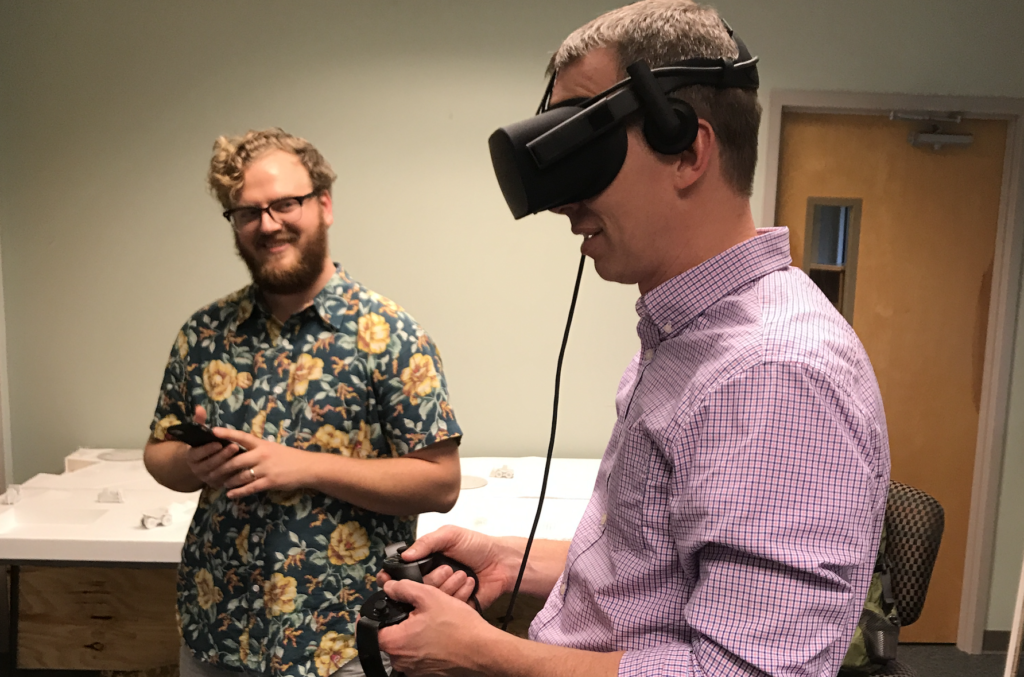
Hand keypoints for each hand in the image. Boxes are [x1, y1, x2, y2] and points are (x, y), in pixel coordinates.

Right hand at [183, 405, 238, 487]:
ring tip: (241, 455)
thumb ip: (199, 421)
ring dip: (230, 465)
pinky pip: (226, 482)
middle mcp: (198, 470)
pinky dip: (235, 475)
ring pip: (218, 474)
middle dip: (222, 455)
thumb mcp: (200, 434)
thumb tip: (199, 407)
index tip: (218, 443)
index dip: (207, 449)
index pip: (197, 454)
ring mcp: (208, 479)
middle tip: (234, 446)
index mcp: (192, 458)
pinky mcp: (218, 484)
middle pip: (210, 464)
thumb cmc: (204, 445)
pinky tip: (245, 467)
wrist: (202, 464)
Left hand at [208, 427, 319, 499]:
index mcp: (262, 444)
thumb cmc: (289, 457)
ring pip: (240, 476)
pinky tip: (230, 494)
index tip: (213, 431)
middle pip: (235, 461)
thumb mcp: (272, 448)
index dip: (227, 434)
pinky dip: (238, 492)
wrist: (307, 467)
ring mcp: (266, 469)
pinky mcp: (270, 482)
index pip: (242, 437)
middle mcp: (262, 455)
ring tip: (221, 484)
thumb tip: (237, 453)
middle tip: (210, 472)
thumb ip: (256, 450)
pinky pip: (250, 488)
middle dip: (221, 468)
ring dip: (229, 481)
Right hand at [377, 526, 517, 610]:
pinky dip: (459, 594)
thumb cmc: (477, 546)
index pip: (403, 573)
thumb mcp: (450, 535)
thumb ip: (426, 542)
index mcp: (426, 563)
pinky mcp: (455, 607)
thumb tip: (405, 555)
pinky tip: (470, 583)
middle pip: (415, 589)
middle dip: (431, 579)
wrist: (501, 562)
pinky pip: (447, 608)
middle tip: (446, 569)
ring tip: (462, 574)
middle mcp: (431, 580)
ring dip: (448, 585)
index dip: (395, 578)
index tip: (388, 579)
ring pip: (430, 600)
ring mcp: (443, 595)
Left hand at [378, 579, 499, 676]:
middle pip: (392, 634)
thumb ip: (404, 589)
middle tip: (417, 607)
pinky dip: (427, 639)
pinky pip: (421, 651)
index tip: (383, 605)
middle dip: (402, 618)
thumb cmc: (457, 626)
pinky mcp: (428, 671)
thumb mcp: (429, 597)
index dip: (375, 613)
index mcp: (394, 642)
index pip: (371, 628)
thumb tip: (389, 587)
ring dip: (416, 628)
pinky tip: (441, 629)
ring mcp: (415, 669)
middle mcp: (400, 660)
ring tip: (434, 615)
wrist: (483, 650)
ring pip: (408, 642)